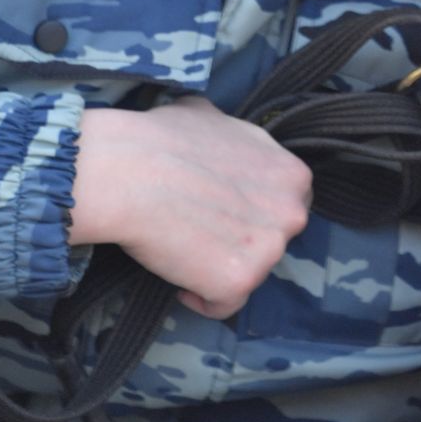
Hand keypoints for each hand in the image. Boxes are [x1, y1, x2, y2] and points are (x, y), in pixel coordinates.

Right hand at [68, 96, 312, 318]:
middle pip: (274, 240)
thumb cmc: (161, 139)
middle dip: (244, 241)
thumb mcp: (213, 117)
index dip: (256, 211)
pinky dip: (201, 298)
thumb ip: (234, 136)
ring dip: (221, 267)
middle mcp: (292, 212)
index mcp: (293, 174)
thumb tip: (217, 131)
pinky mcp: (239, 281)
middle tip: (203, 232)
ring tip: (184, 250)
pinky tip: (180, 280)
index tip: (227, 213)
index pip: (288, 203)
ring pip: (251, 272)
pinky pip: (224, 304)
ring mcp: (270, 250)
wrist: (128, 173)